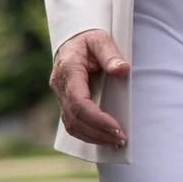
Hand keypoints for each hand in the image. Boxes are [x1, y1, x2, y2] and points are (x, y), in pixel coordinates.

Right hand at [51, 30, 129, 149]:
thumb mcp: (100, 39)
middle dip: (99, 132)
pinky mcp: (65, 103)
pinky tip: (104, 137)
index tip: (117, 128)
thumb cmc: (87, 40)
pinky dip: (88, 134)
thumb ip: (110, 54)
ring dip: (94, 137)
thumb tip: (123, 70)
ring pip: (72, 126)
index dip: (97, 119)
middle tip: (122, 139)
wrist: (72, 41)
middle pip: (75, 119)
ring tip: (116, 141)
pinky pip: (73, 124)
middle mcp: (60, 86)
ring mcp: (60, 96)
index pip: (79, 102)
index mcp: (68, 70)